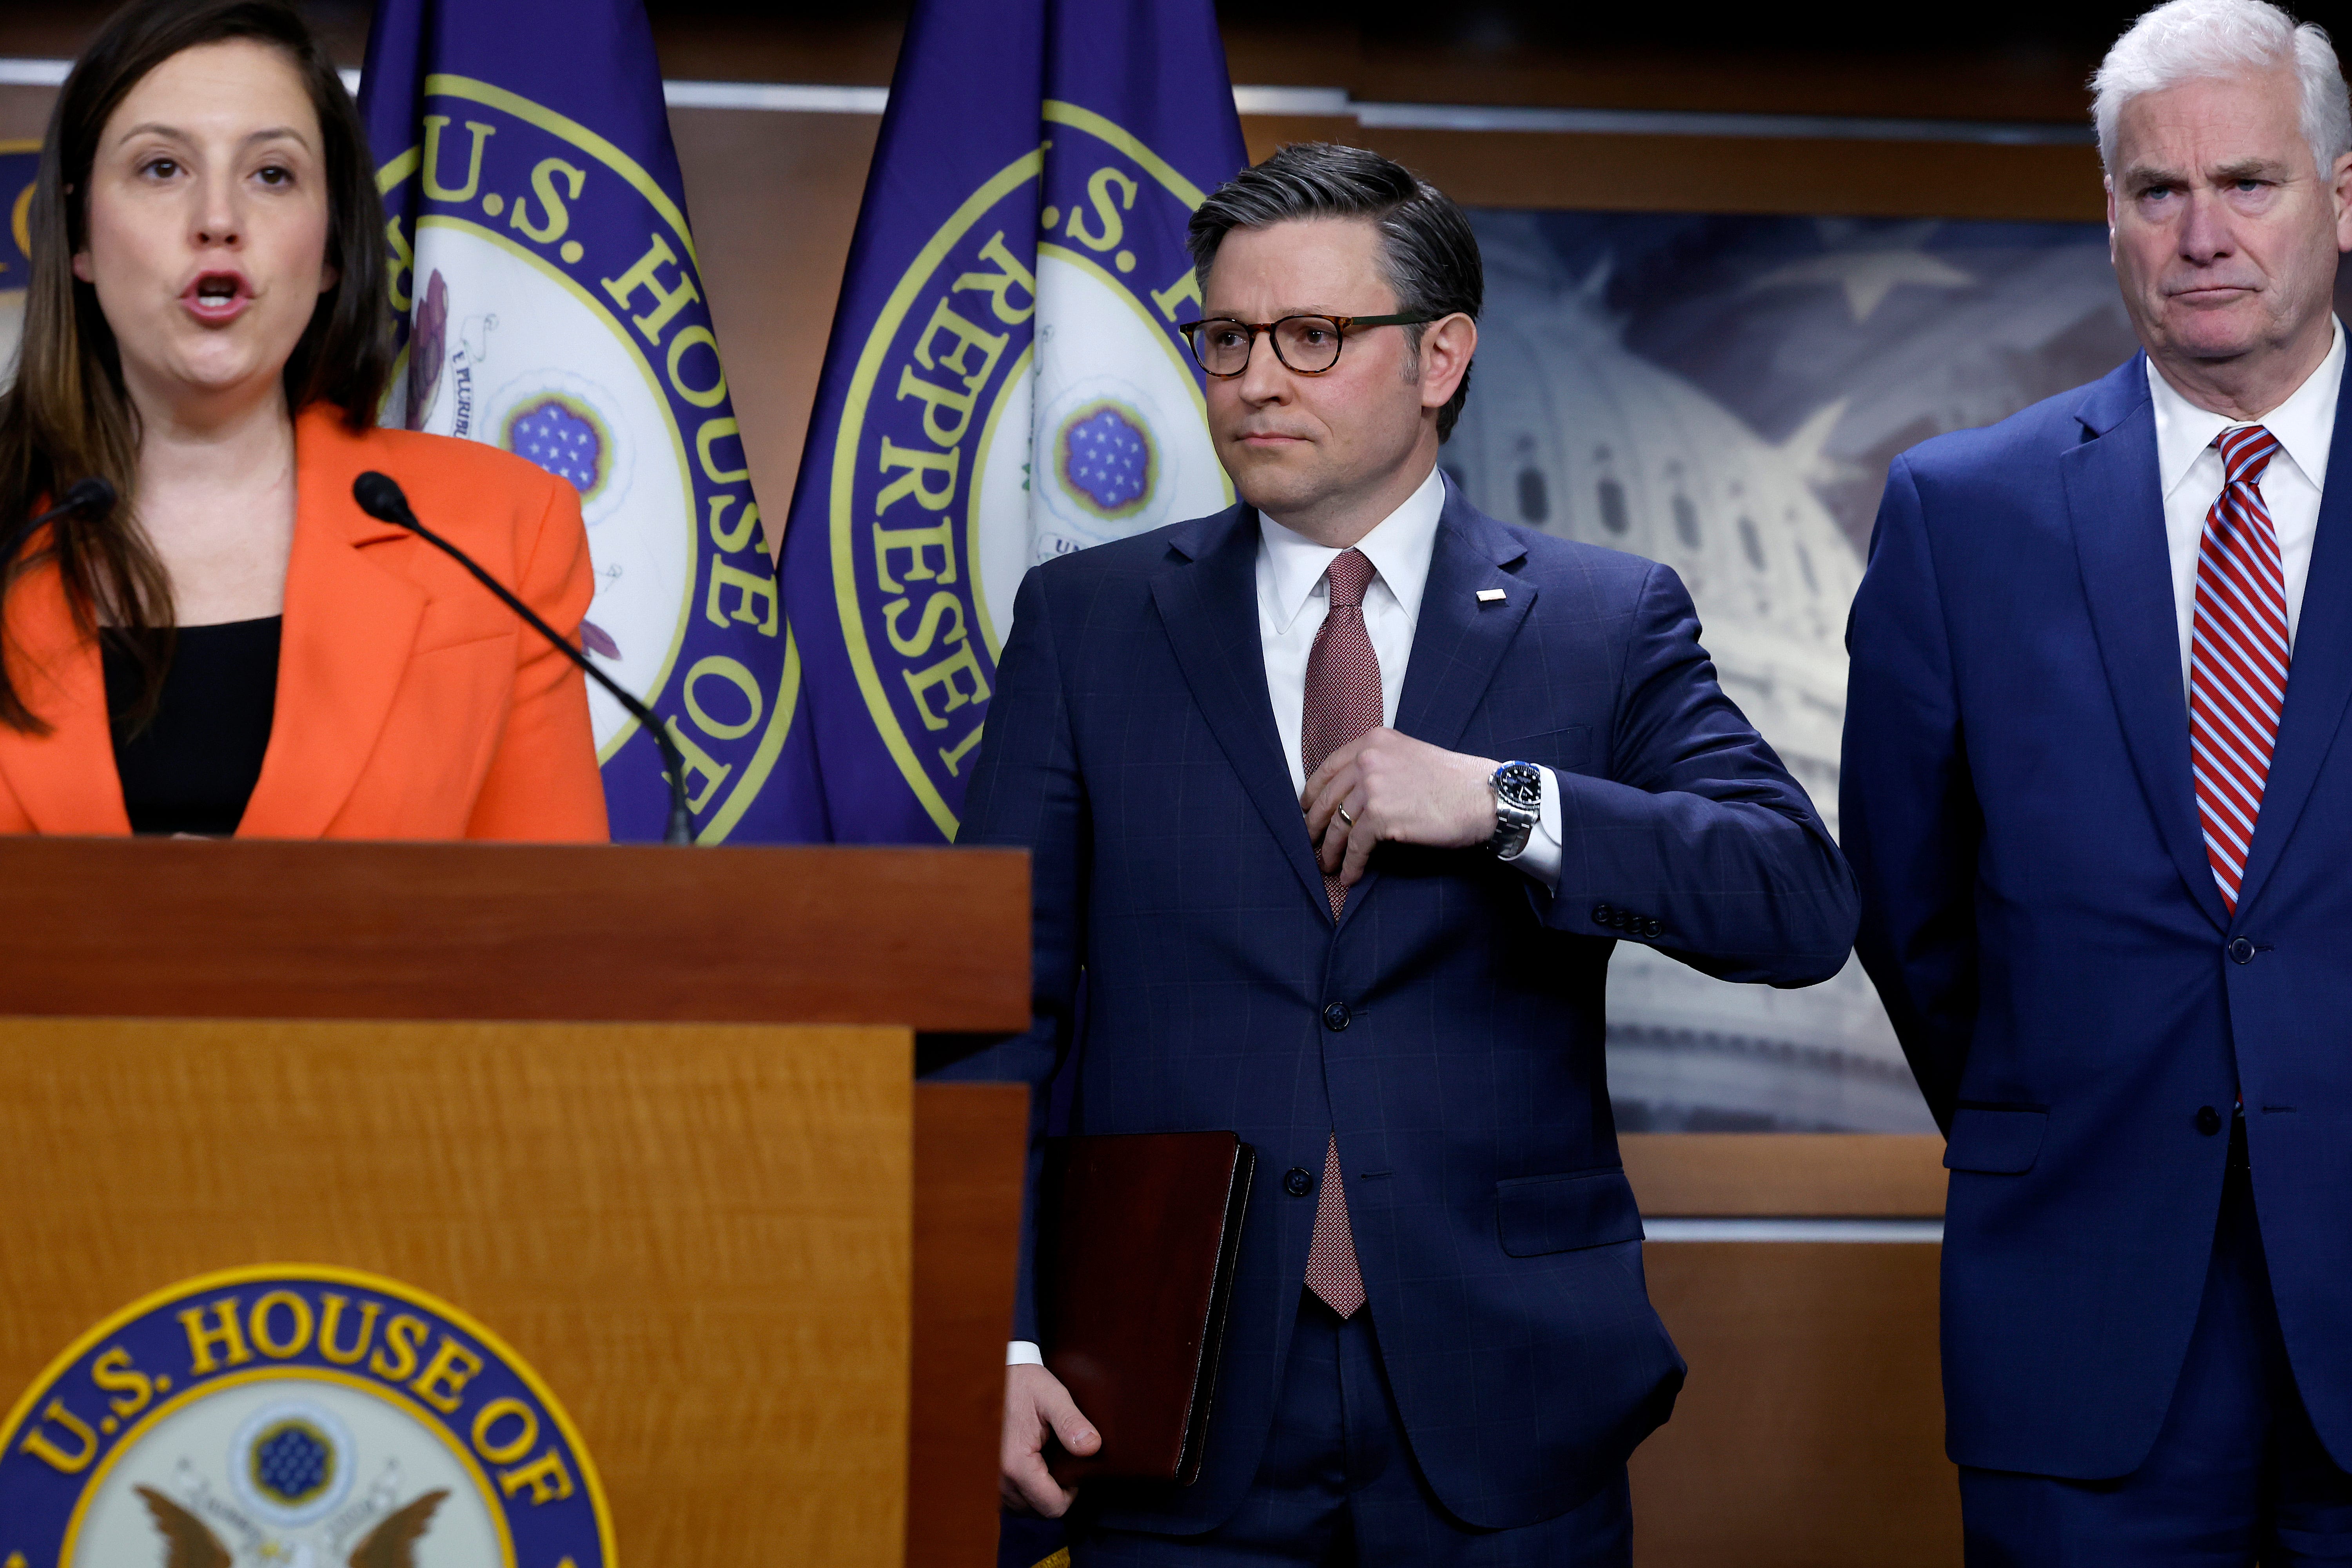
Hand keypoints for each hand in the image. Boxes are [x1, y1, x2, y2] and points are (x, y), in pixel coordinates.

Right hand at [1001, 1363, 1099, 1516]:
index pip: (1053, 1507)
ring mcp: (993, 1480)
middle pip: (1041, 1511)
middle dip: (1057, 1492)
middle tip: (1063, 1461)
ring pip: (1027, 1507)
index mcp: (1016, 1464)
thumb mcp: (1053, 1396)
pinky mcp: (991, 1476)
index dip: (1072, 1493)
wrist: (996, 1374)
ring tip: (1049, 1460)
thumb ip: (1071, 1422)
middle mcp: (1000, 1479)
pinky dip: (1028, 1489)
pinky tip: (1035, 1465)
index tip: (1075, 1467)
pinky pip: (1014, 1498)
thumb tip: (1092, 1447)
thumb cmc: (1026, 1384)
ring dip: (1042, 1492)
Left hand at [1302, 728, 1496, 887]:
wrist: (1481, 796)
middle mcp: (1368, 759)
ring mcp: (1373, 787)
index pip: (1328, 768)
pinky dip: (1351, 864)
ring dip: (1330, 850)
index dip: (1313, 793)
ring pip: (1338, 824)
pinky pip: (1356, 846)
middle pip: (1326, 797)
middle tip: (1311, 842)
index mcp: (1372, 741)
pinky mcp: (1381, 816)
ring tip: (1328, 865)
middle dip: (1315, 825)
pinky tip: (1350, 875)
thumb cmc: (1451, 782)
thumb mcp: (1407, 756)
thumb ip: (1378, 765)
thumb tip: (1350, 795)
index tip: (1307, 809)